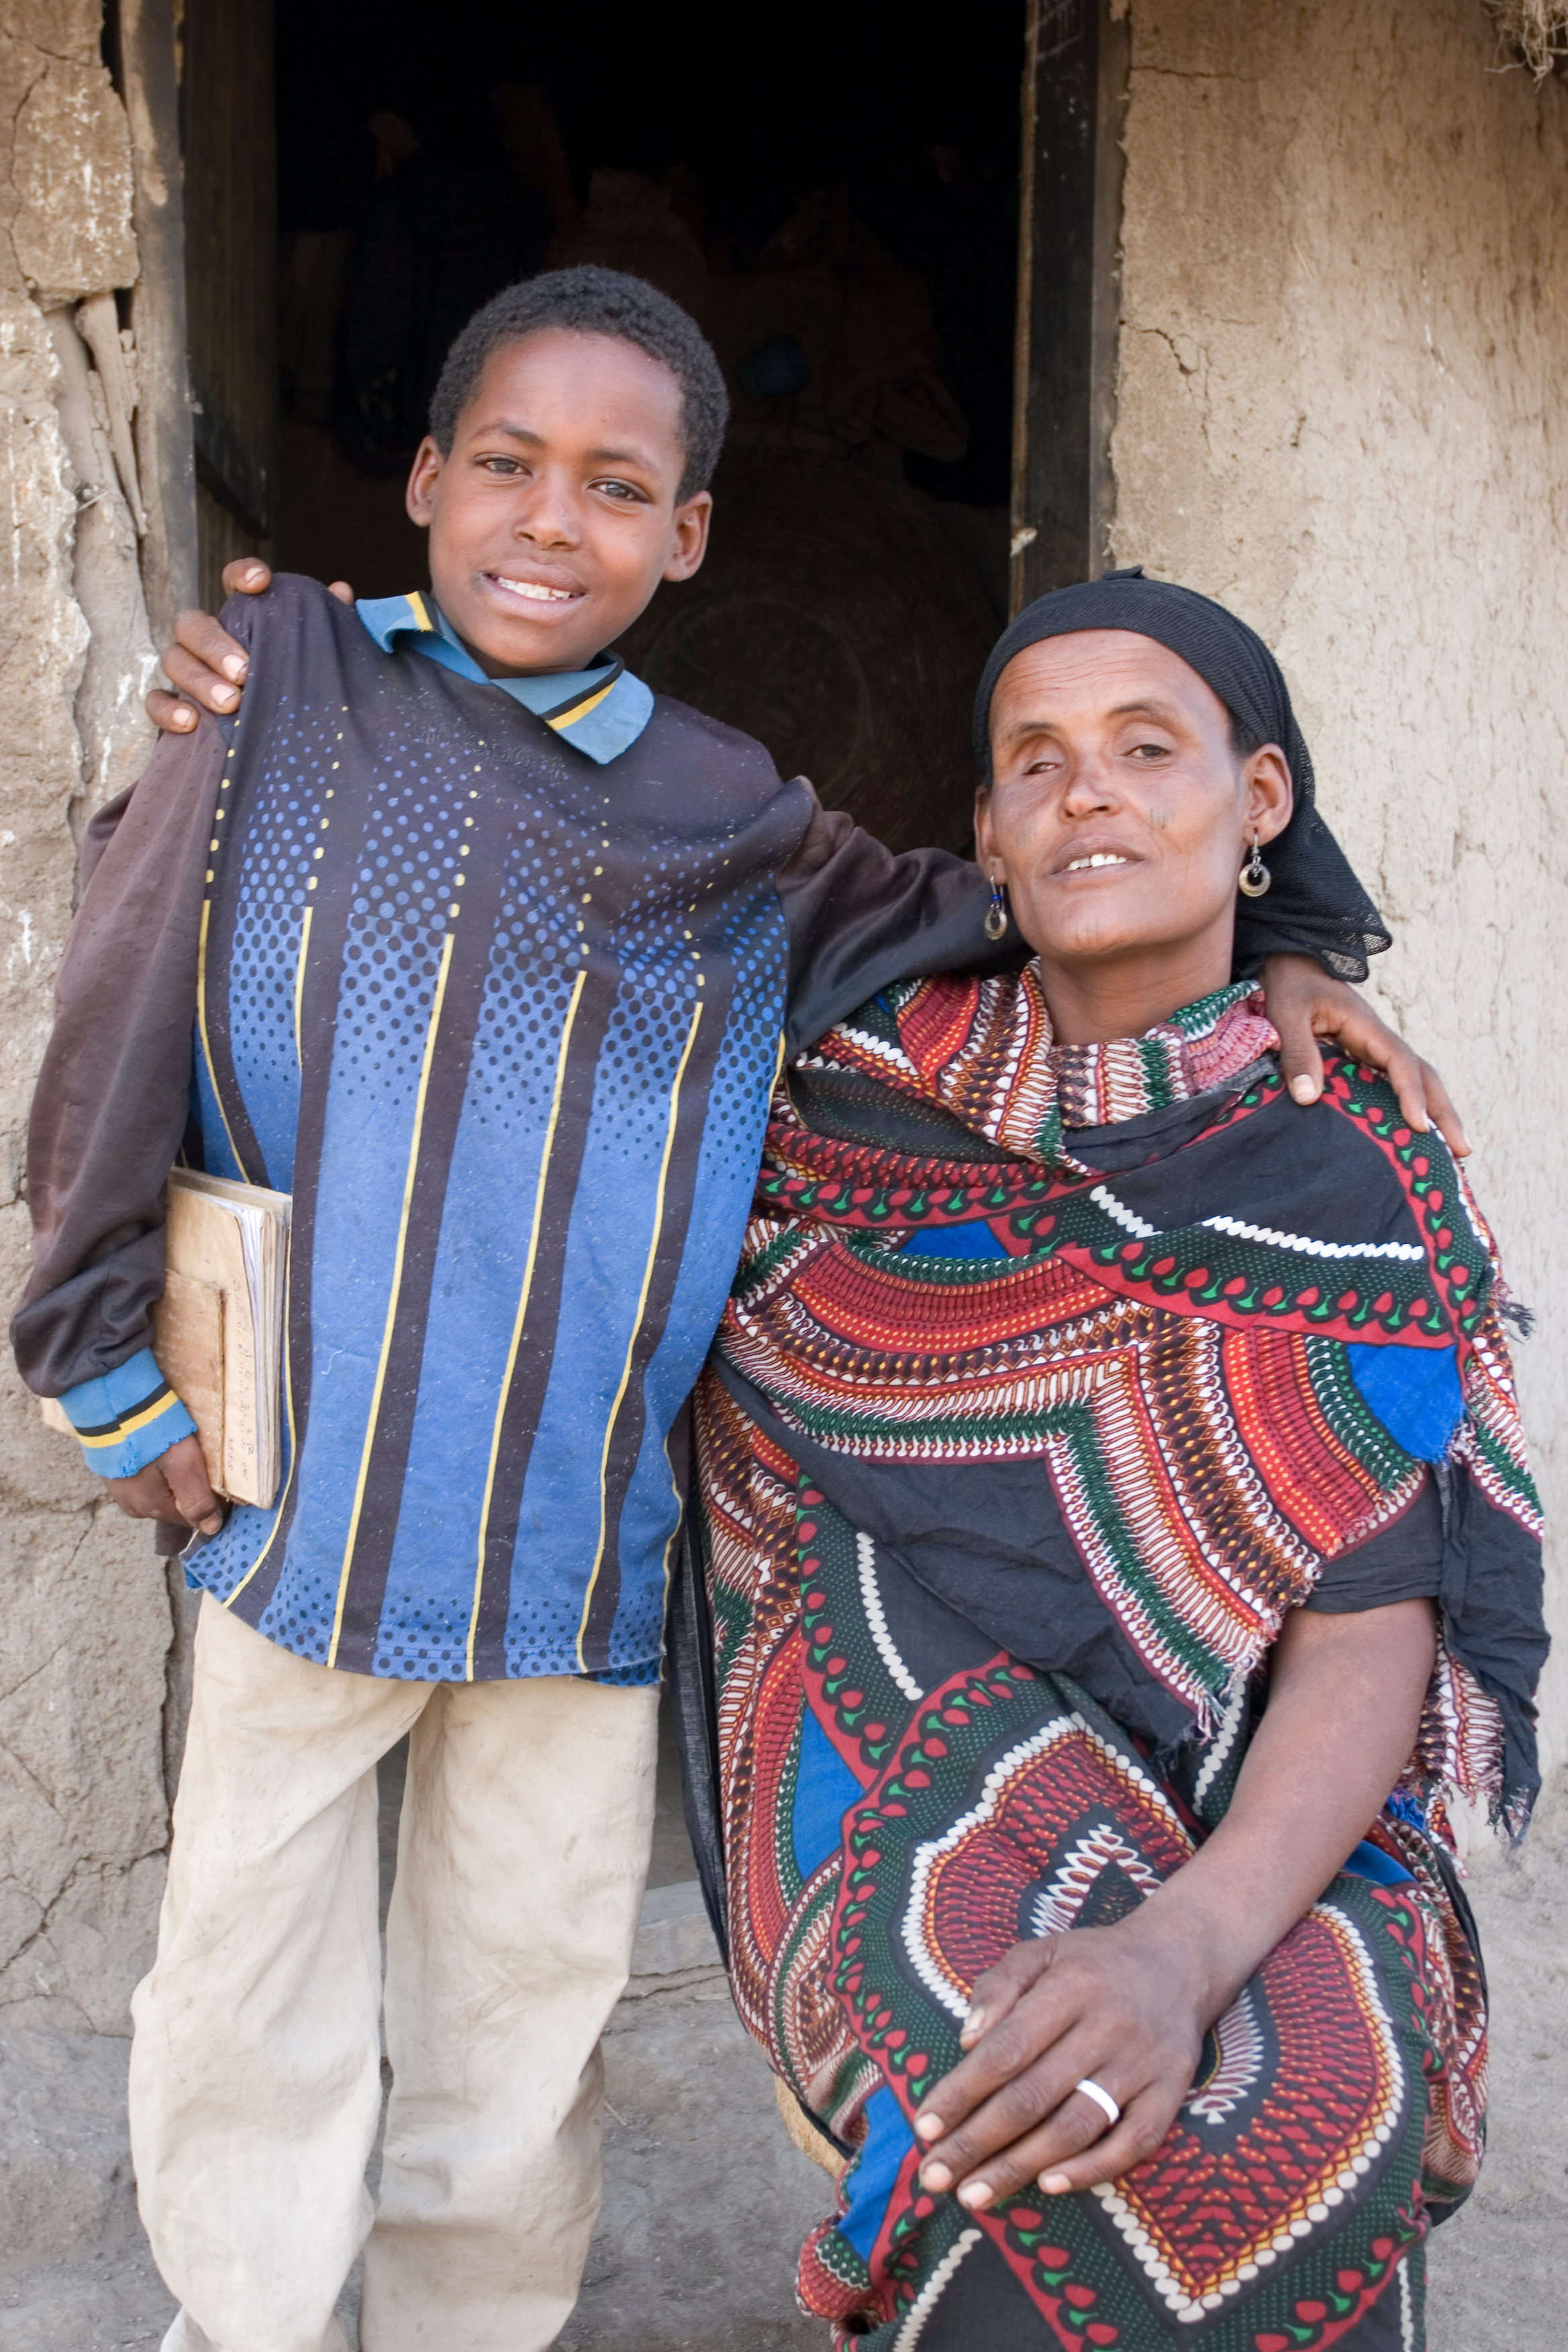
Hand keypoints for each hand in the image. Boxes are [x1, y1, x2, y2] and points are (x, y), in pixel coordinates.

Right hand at [105, 1432, 224, 1536]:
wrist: (110, 1403)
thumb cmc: (151, 1433)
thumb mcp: (184, 1464)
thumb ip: (196, 1500)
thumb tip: (210, 1530)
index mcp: (150, 1508)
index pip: (192, 1518)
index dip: (210, 1499)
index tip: (216, 1474)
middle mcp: (133, 1505)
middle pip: (175, 1503)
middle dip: (189, 1485)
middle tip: (196, 1455)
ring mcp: (120, 1489)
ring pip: (160, 1489)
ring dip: (172, 1473)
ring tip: (175, 1447)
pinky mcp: (114, 1471)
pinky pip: (144, 1475)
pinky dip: (155, 1464)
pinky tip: (157, 1446)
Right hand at [146, 562, 355, 733]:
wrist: (283, 750)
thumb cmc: (299, 693)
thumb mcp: (319, 662)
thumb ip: (326, 628)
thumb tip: (340, 591)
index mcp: (243, 621)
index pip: (232, 584)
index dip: (241, 575)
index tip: (260, 581)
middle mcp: (209, 641)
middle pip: (192, 624)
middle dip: (215, 645)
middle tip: (244, 671)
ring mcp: (187, 674)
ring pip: (174, 660)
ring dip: (199, 680)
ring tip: (231, 703)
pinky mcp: (174, 709)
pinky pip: (155, 702)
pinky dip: (168, 709)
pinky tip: (191, 723)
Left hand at [911, 1914, 1205, 2207]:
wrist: (1179, 1962)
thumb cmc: (1092, 1962)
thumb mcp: (1041, 1952)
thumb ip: (999, 1986)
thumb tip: (966, 2039)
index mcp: (1070, 1987)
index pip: (1006, 2049)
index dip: (962, 2092)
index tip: (925, 2127)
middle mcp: (1108, 2026)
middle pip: (1033, 2096)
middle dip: (977, 2142)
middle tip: (935, 2177)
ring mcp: (1143, 2064)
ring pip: (1076, 2126)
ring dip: (1021, 2167)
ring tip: (975, 2195)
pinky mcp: (1171, 2093)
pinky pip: (1134, 2143)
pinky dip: (1092, 2169)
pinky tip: (1048, 2186)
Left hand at [1261, 953, 1469, 1156]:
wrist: (1293, 965)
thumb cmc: (1291, 986)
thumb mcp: (1287, 1014)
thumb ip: (1297, 1052)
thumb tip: (1308, 1098)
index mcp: (1367, 1027)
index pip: (1400, 1062)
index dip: (1412, 1094)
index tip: (1420, 1126)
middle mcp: (1380, 1040)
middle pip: (1424, 1076)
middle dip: (1445, 1112)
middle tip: (1463, 1152)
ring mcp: (1376, 1049)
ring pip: (1416, 1082)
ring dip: (1436, 1114)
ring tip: (1453, 1154)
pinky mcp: (1366, 1057)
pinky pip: (1395, 1085)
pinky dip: (1409, 1109)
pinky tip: (1412, 1136)